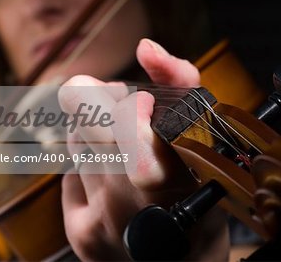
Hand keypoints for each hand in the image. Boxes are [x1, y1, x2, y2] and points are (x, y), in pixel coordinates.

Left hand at [59, 39, 228, 260]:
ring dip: (98, 131)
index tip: (147, 105)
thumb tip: (147, 48)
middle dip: (104, 100)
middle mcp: (124, 196)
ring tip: (128, 149)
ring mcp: (96, 218)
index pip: (110, 106)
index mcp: (164, 170)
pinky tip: (115, 177)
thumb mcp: (210, 145)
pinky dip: (90, 162)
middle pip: (80, 111)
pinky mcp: (78, 232)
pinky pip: (70, 172)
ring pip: (74, 138)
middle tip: (130, 112)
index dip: (126, 97)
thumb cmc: (207, 205)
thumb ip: (182, 86)